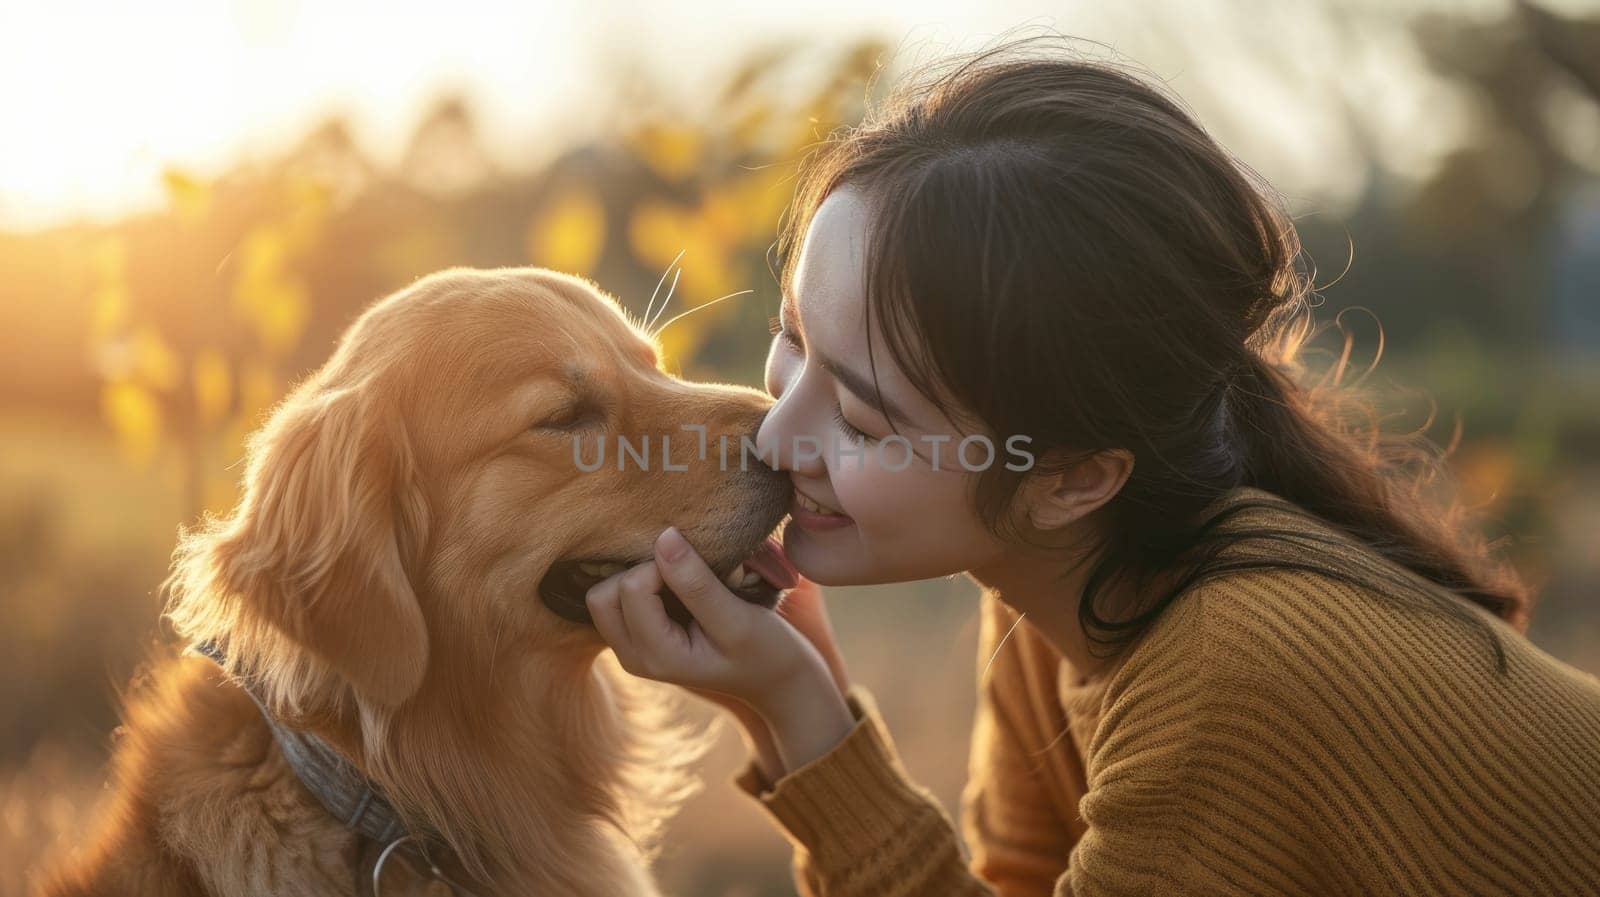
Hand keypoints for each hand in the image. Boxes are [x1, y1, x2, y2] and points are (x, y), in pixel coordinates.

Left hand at [585, 526, 855, 774]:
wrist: (776, 679)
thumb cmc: (765, 650)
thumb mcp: (737, 619)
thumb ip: (697, 582)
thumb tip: (664, 537)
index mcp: (655, 656)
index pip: (631, 587)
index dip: (664, 565)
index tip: (703, 570)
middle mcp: (633, 656)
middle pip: (602, 594)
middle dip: (640, 572)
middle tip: (685, 572)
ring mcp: (632, 648)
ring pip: (604, 595)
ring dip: (638, 575)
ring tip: (682, 578)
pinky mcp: (637, 637)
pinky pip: (617, 599)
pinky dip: (641, 582)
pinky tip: (674, 583)